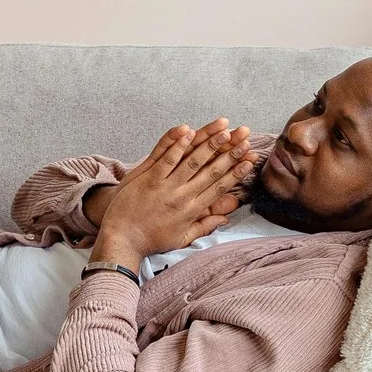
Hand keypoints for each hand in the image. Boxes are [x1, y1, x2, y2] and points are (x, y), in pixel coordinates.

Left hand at [83, 121, 255, 227]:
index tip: (250, 160)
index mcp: (192, 210)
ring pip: (192, 161)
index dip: (237, 173)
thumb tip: (225, 220)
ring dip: (210, 144)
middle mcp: (182, 197)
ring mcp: (165, 186)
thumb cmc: (150, 240)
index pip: (220, 187)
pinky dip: (178, 144)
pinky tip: (189, 131)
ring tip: (225, 130)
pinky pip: (165, 158)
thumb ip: (204, 227)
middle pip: (211, 171)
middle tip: (245, 139)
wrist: (121, 241)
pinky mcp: (148, 178)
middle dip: (231, 153)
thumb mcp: (181, 239)